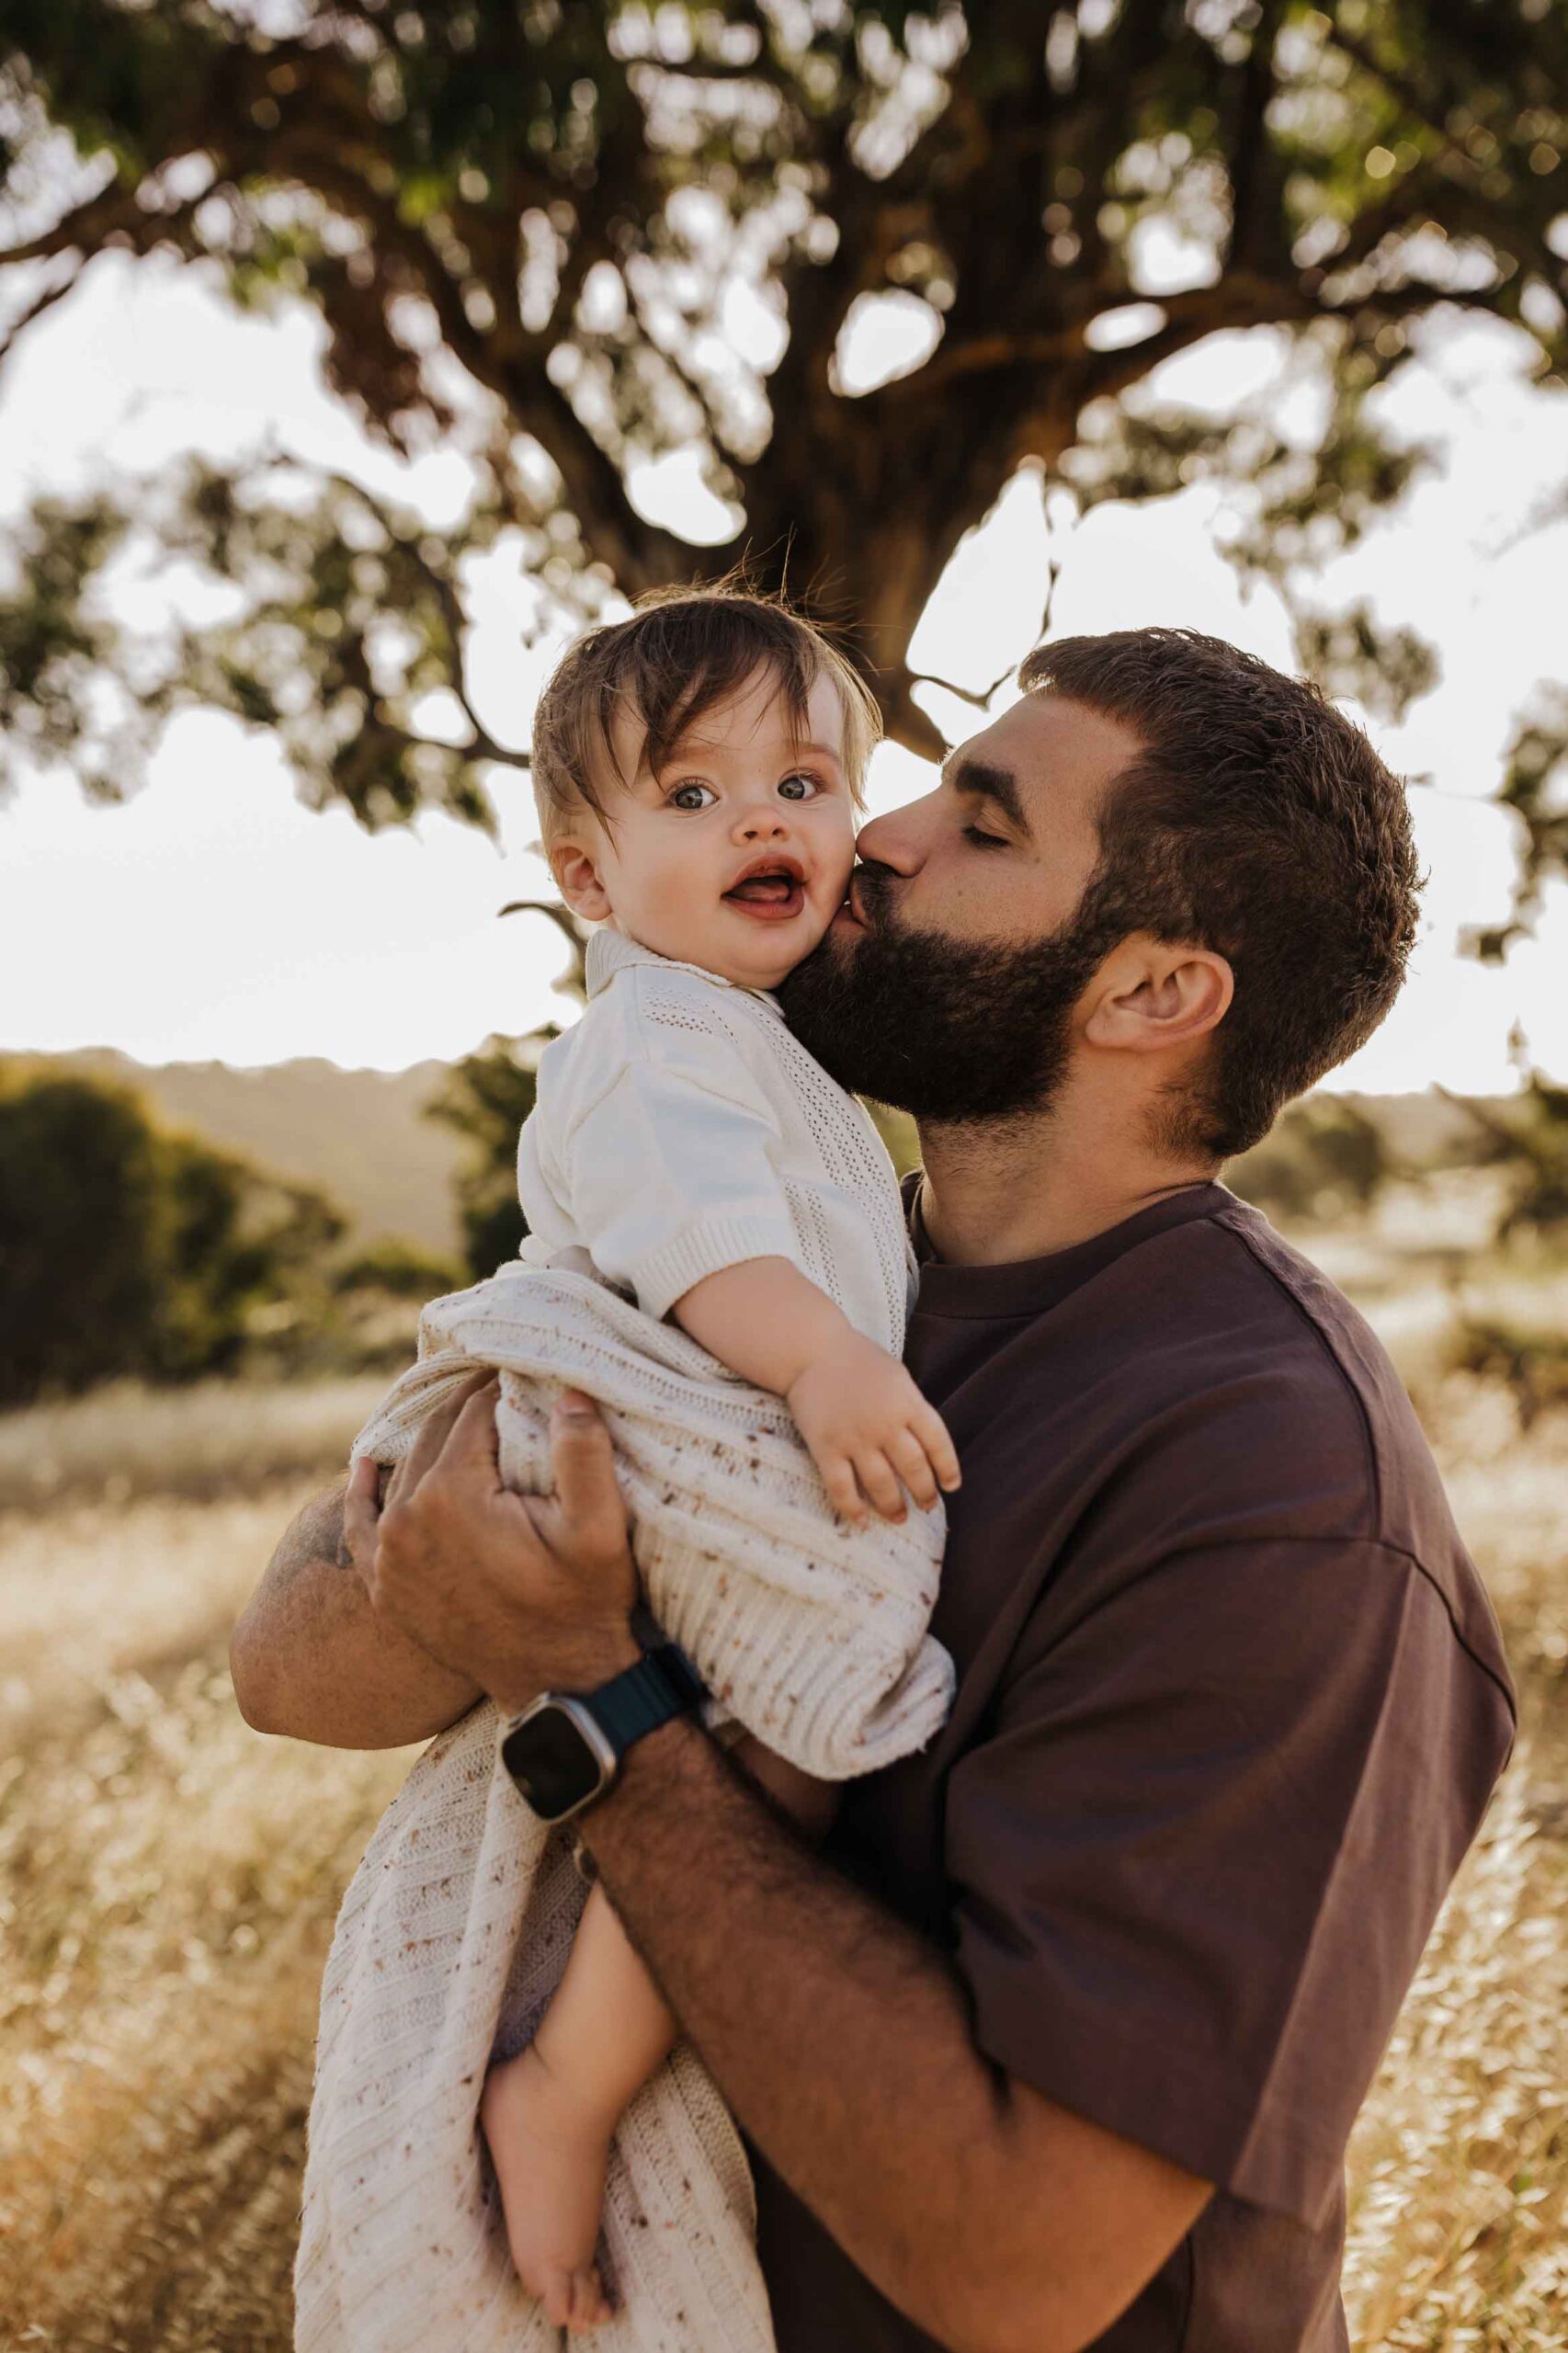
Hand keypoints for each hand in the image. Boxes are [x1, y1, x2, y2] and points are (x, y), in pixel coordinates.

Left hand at [342, 1382, 641, 1710]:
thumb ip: (583, 1452)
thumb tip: (569, 1389)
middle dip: (468, 1409)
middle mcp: (406, 1520)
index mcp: (452, 1495)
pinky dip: (361, 1495)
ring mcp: (388, 1557)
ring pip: (403, 1473)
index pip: (474, 1414)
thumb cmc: (584, 1605)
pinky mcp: (384, 1586)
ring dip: (431, 1443)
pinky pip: (361, 1526)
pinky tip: (366, 1468)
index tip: (522, 1365)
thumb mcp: (599, 1528)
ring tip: (459, 1415)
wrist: (559, 1688)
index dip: (503, 1387)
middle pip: (435, 1437)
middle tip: (496, 1383)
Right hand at [786, 1334, 960, 1526]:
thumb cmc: (859, 1362)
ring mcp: (855, 1437)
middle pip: (914, 1469)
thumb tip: (927, 1450)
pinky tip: (862, 1521)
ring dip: (894, 1507)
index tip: (950, 1486)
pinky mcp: (826, 1448)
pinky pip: (842, 1488)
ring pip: (882, 1485)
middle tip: (927, 1507)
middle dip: (924, 1494)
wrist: (812, 1350)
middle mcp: (885, 1423)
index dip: (948, 1469)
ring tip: (900, 1518)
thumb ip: (912, 1410)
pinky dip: (853, 1509)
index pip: (938, 1444)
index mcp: (908, 1402)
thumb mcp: (898, 1378)